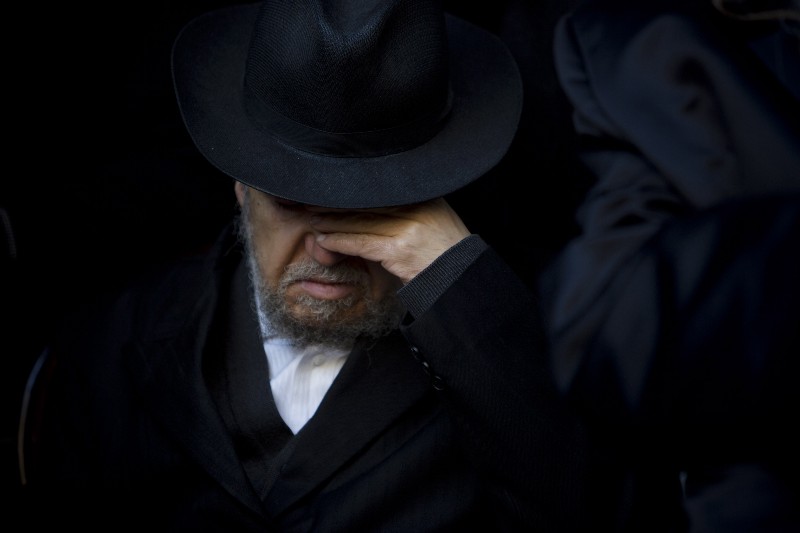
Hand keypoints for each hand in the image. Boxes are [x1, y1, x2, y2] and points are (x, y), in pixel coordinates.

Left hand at [309, 198, 470, 283]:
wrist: (461, 279)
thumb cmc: (446, 253)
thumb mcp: (435, 220)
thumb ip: (412, 209)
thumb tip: (377, 203)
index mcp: (425, 196)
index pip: (379, 191)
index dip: (353, 192)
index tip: (334, 191)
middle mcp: (417, 208)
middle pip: (367, 203)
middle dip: (336, 204)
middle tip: (311, 201)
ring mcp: (408, 228)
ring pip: (360, 222)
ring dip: (331, 222)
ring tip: (312, 220)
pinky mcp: (399, 250)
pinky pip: (361, 242)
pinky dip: (340, 241)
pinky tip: (324, 241)